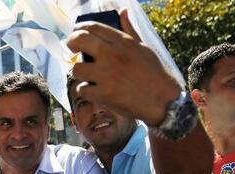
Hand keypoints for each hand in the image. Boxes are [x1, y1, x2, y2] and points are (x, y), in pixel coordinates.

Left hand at [67, 9, 180, 125]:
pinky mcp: (104, 94)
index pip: (93, 27)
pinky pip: (82, 89)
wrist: (162, 100)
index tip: (75, 32)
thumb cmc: (154, 73)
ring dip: (78, 71)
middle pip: (79, 40)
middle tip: (71, 49)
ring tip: (85, 74)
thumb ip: (129, 30)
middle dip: (71, 43)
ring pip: (76, 68)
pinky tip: (91, 90)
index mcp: (123, 42)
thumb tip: (122, 11)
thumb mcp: (143, 48)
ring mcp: (107, 75)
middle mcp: (112, 56)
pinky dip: (85, 91)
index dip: (79, 27)